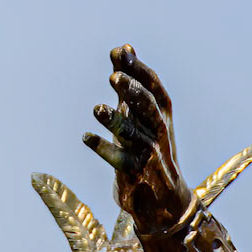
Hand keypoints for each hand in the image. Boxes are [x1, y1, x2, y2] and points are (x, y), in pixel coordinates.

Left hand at [83, 45, 189, 233]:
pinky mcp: (136, 175)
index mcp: (162, 115)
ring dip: (115, 120)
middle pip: (148, 108)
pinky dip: (103, 148)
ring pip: (134, 134)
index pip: (154, 87)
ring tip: (96, 109)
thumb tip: (123, 48)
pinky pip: (119, 160)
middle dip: (132, 91)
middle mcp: (158, 132)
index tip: (119, 52)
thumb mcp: (142, 116)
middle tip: (113, 77)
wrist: (165, 203)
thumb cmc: (151, 151)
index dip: (138, 69)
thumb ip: (130, 83)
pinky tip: (86, 137)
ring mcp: (149, 154)